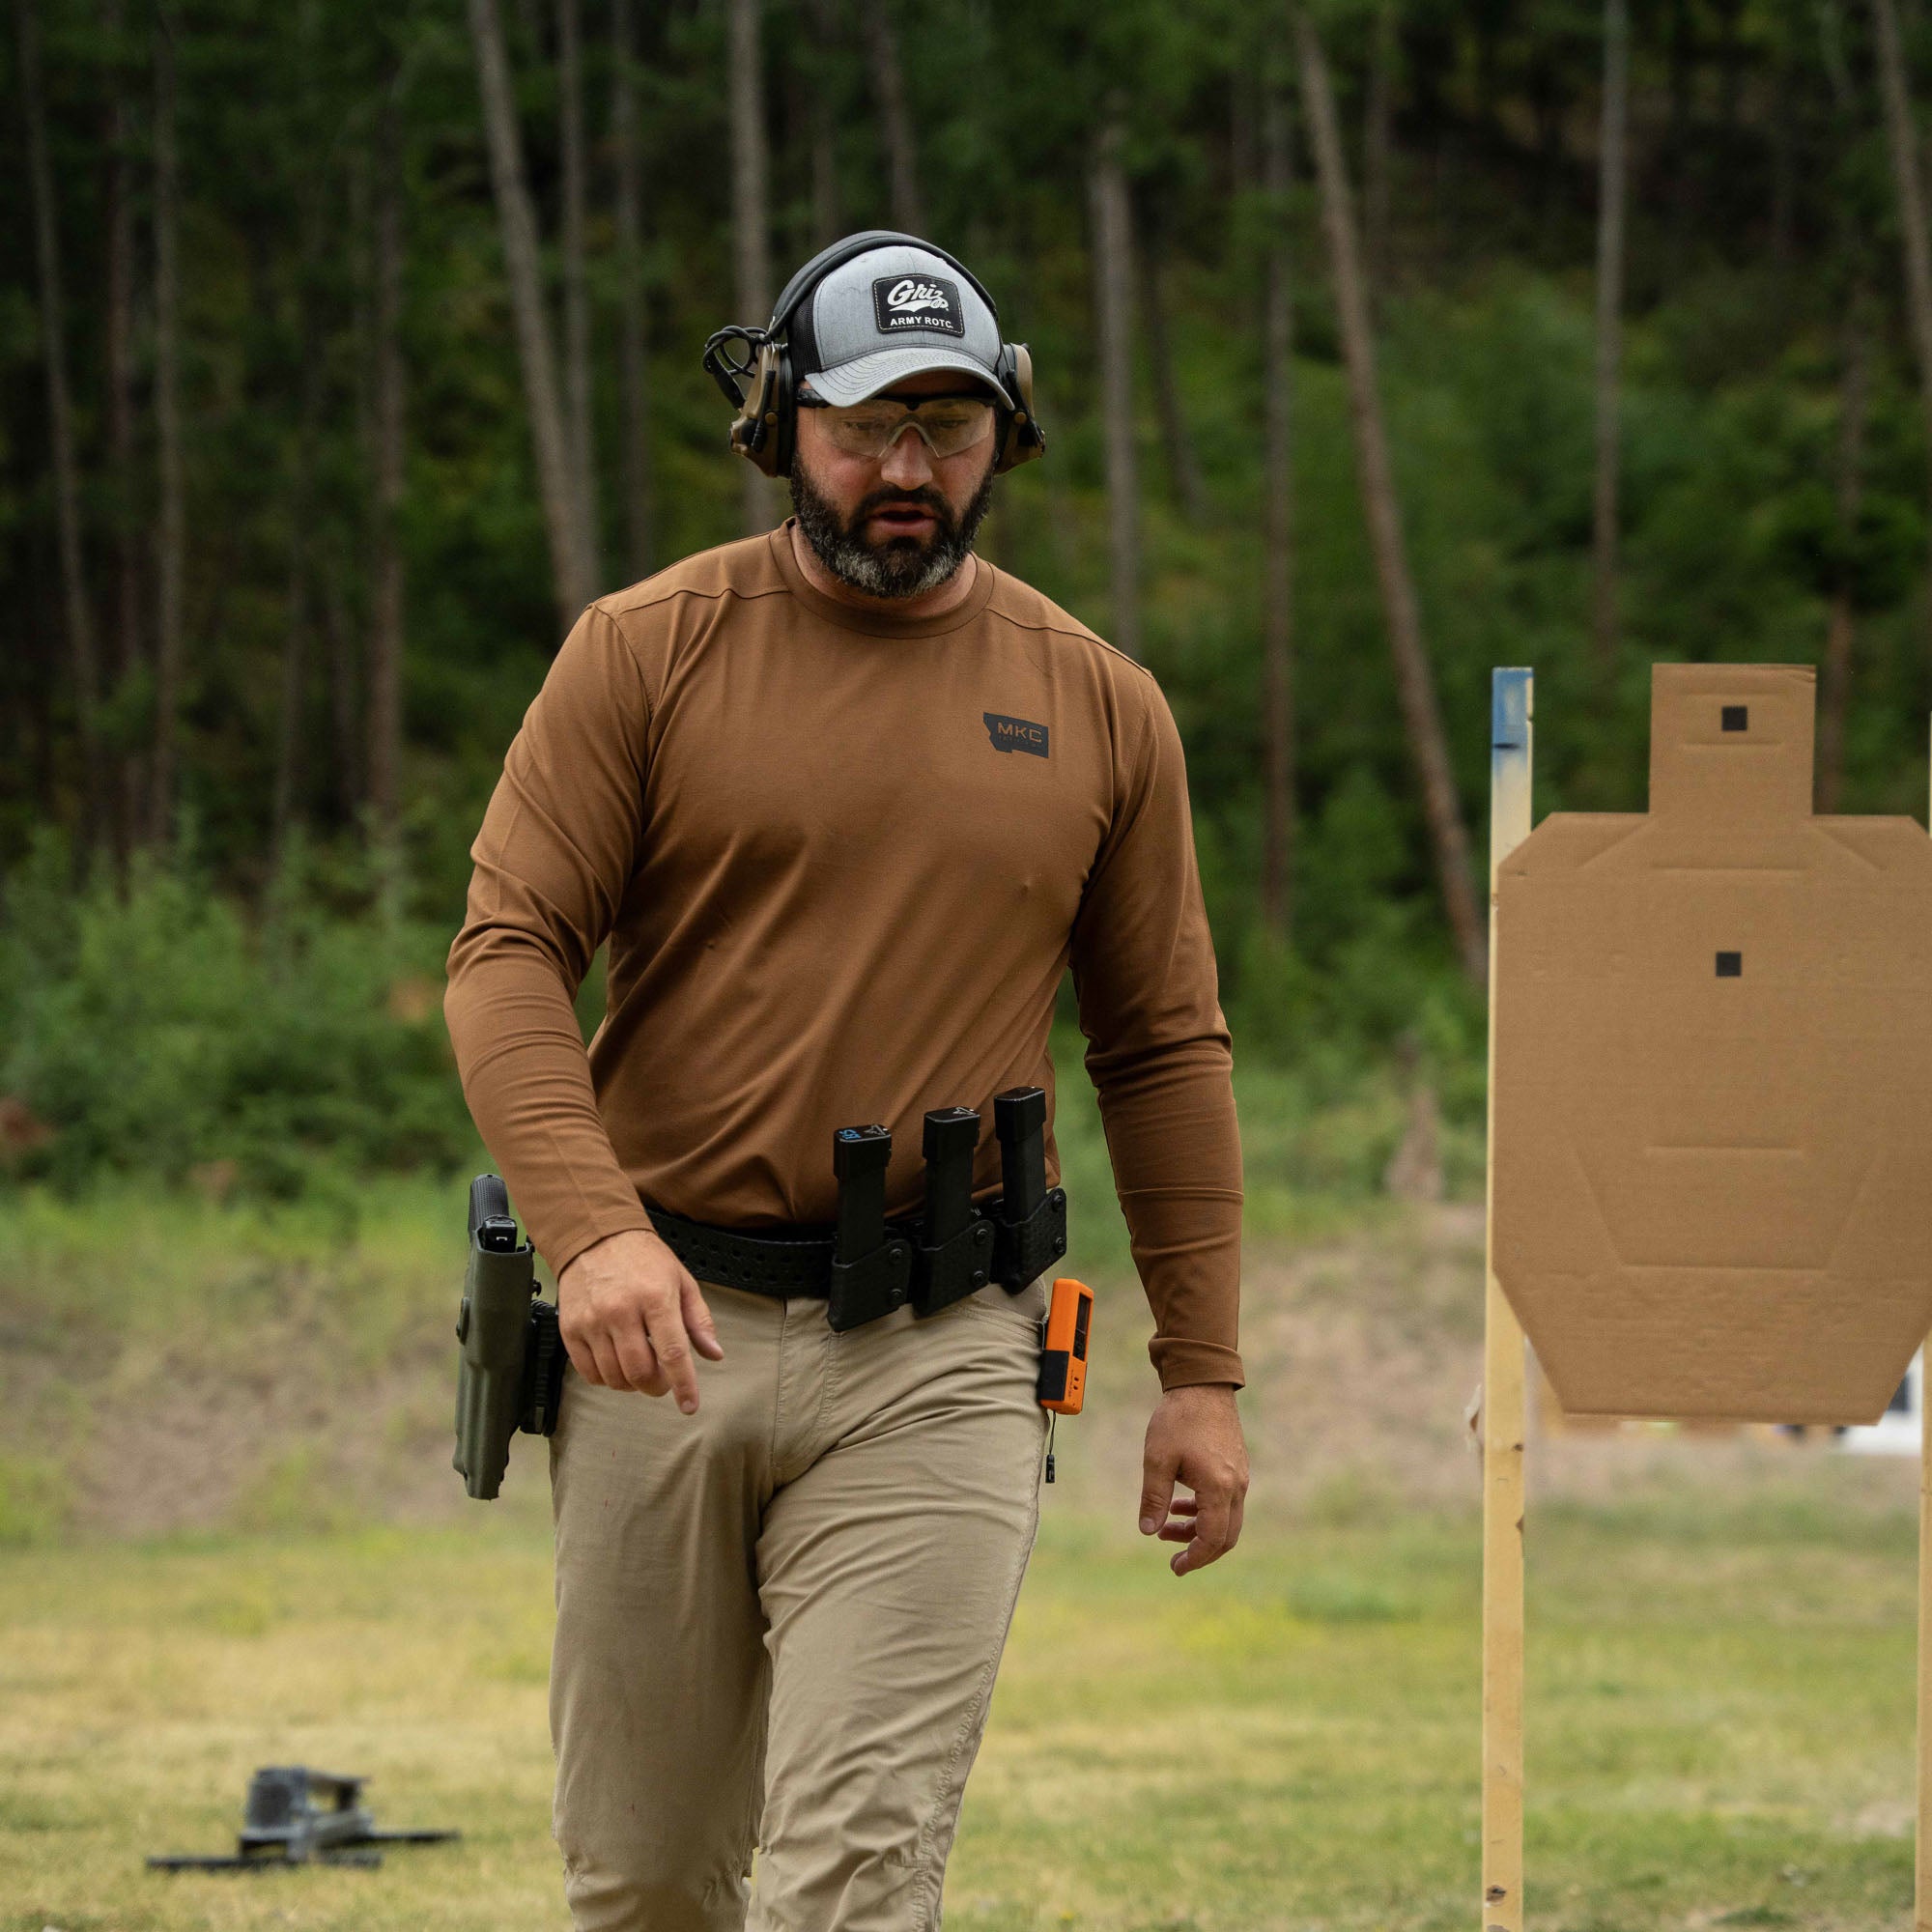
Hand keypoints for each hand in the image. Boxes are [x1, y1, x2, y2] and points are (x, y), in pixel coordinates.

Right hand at [557, 1227, 723, 1410]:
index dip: (683, 1385)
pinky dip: (606, 1378)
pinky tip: (615, 1364)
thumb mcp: (681, 1280)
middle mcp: (621, 1311)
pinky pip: (588, 1372)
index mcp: (655, 1297)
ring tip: (639, 1368)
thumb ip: (698, 1320)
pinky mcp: (570, 1328)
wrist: (596, 1235)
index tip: (689, 1406)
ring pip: (614, 1377)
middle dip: (656, 1387)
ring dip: (631, 1384)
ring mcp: (592, 1321)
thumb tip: (713, 1354)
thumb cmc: (643, 1258)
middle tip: (662, 1381)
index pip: (672, 1353)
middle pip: (640, 1372)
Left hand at [1139, 1383, 1248, 1575]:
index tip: (1175, 1567)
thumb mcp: (1157, 1459)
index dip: (1194, 1558)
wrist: (1203, 1383)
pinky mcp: (1237, 1467)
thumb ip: (1154, 1498)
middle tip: (1174, 1559)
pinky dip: (1205, 1511)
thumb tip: (1148, 1531)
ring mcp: (1240, 1477)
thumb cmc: (1178, 1419)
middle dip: (1200, 1552)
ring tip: (1166, 1528)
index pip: (1213, 1539)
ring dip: (1199, 1530)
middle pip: (1226, 1536)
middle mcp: (1236, 1487)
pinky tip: (1180, 1505)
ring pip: (1226, 1519)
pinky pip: (1226, 1501)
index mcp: (1218, 1487)